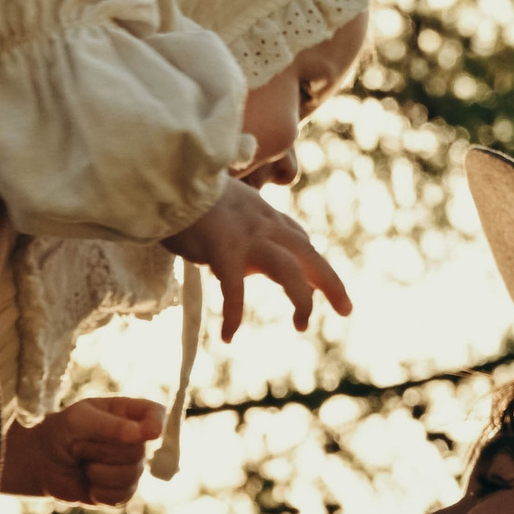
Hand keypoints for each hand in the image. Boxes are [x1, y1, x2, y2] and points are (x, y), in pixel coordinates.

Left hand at [0, 397, 165, 506]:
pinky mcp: (123, 491)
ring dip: (97, 472)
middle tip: (79, 446)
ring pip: (130, 475)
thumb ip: (110, 425)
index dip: (157, 424)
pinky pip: (121, 496)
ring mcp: (131, 467)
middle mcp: (136, 440)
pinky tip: (88, 484)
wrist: (41, 464)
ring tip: (82, 464)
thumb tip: (144, 434)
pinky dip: (99, 492)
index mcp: (129, 414)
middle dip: (102, 451)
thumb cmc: (60, 433)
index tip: (149, 432)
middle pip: (138, 450)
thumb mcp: (78, 420)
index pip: (157, 415)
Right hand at [161, 179, 352, 342]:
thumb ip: (237, 229)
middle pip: (309, 254)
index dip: (311, 264)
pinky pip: (234, 290)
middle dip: (331, 283)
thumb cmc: (184, 196)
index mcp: (263, 213)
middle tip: (347, 309)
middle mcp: (263, 223)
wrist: (166, 177)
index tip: (317, 284)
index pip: (298, 240)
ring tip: (303, 325)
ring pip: (289, 270)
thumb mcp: (222, 208)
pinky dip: (233, 315)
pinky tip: (228, 337)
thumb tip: (241, 266)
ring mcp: (246, 236)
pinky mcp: (222, 249)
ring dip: (302, 299)